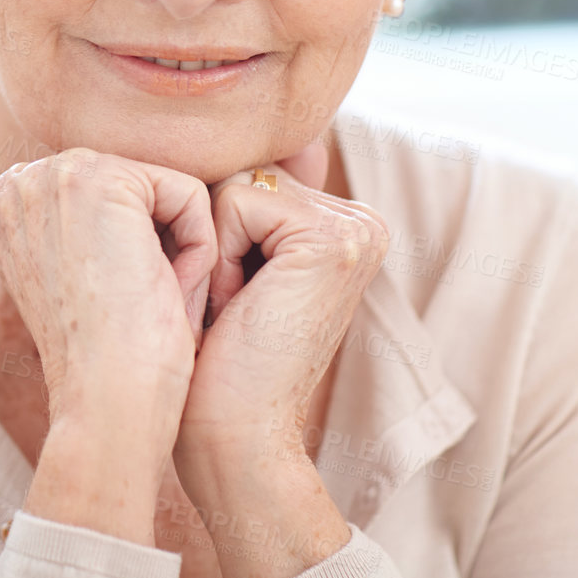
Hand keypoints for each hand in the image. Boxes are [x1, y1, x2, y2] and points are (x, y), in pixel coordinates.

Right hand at [0, 149, 217, 532]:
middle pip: (135, 189)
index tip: (125, 304)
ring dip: (180, 245)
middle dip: (159, 244)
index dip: (137, 248)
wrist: (107, 402)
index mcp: (6, 211)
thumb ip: (84, 231)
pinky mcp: (101, 180)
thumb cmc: (108, 363)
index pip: (108, 197)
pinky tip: (173, 289)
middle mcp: (18, 185)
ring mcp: (53, 177)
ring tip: (161, 298)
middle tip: (148, 305)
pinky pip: (188, 193)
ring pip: (162, 191)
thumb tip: (130, 205)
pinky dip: (201, 245)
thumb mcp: (78, 283)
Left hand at [178, 140, 387, 452]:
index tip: (239, 301)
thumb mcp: (234, 267)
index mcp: (346, 225)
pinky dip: (218, 257)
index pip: (249, 177)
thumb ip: (249, 203)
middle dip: (217, 239)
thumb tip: (249, 142)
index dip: (219, 237)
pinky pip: (234, 202)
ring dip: (215, 249)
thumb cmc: (216, 361)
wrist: (235, 436)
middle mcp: (362, 221)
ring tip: (235, 308)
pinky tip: (239, 306)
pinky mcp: (332, 241)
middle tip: (234, 308)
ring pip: (235, 185)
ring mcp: (356, 229)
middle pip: (243, 174)